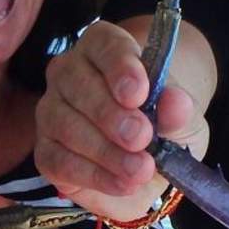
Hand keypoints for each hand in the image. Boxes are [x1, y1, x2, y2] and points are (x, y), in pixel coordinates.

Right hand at [35, 21, 200, 218]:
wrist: (154, 161)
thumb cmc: (163, 124)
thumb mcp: (182, 118)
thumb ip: (178, 109)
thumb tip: (175, 102)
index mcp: (103, 49)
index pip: (103, 44)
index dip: (120, 67)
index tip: (139, 94)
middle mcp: (69, 73)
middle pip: (78, 84)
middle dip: (111, 115)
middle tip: (141, 139)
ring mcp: (51, 111)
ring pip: (65, 124)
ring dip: (105, 151)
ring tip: (140, 169)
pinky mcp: (46, 150)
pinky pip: (59, 161)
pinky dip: (94, 175)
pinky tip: (123, 184)